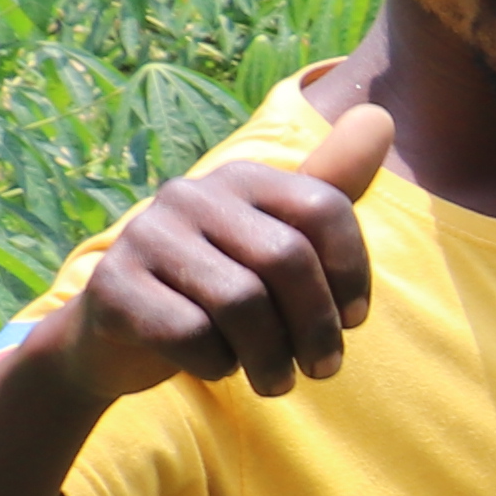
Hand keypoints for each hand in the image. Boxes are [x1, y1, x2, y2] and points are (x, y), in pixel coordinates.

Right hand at [58, 103, 391, 404]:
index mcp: (241, 177)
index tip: (353, 320)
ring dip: (271, 356)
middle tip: (323, 370)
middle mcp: (190, 194)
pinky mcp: (112, 286)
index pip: (325, 209)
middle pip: (287, 259)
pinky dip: (216, 362)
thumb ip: (330, 191)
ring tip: (276, 380)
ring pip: (241, 302)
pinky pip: (190, 333)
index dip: (352, 273)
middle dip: (317, 327)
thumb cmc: (219, 290)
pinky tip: (216, 364)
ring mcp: (144, 235)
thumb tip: (382, 115)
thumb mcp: (278, 239)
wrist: (117, 339)